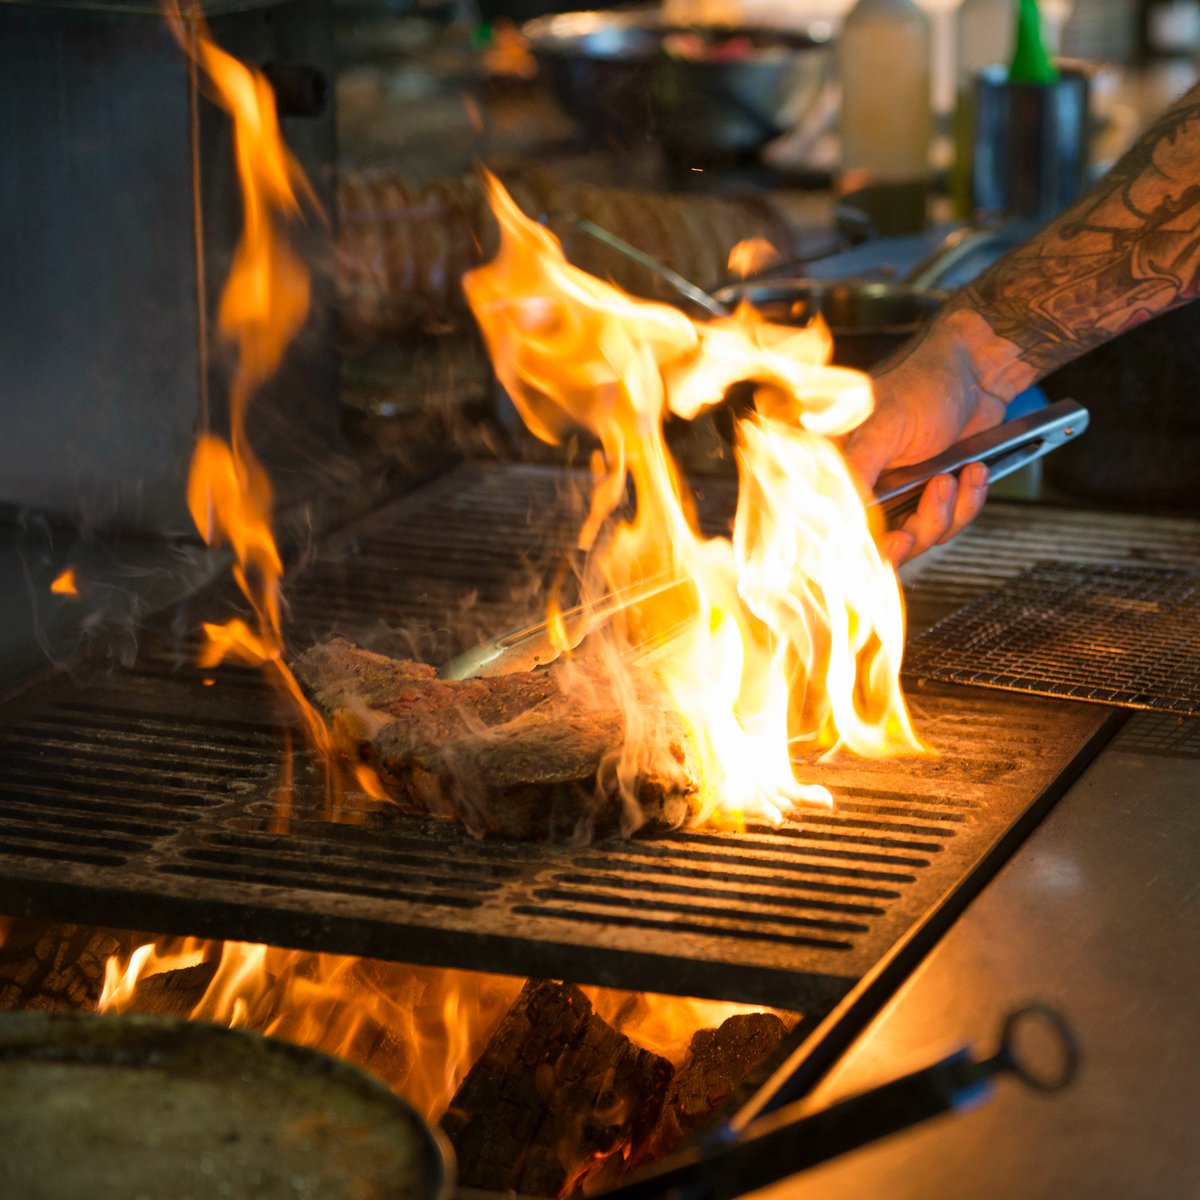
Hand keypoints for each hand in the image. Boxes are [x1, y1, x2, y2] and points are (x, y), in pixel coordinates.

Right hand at [843, 314, 1008, 563]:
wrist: (979, 370)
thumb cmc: (926, 382)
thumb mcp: (885, 427)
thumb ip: (856, 472)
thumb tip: (840, 515)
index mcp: (838, 463)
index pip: (834, 519)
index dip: (857, 544)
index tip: (883, 546)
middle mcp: (865, 482)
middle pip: (878, 540)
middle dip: (910, 533)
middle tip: (917, 524)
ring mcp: (899, 491)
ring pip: (917, 536)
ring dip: (945, 513)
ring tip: (957, 476)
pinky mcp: (930, 495)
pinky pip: (946, 523)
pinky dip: (966, 503)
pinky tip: (974, 473)